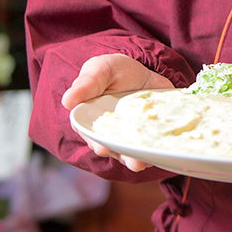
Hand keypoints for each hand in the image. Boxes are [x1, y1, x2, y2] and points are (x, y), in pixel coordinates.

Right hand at [62, 53, 173, 171]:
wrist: (141, 70)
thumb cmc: (113, 71)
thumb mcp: (99, 70)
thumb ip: (87, 83)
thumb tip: (68, 100)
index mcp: (92, 122)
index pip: (92, 136)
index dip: (98, 142)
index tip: (103, 147)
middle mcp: (111, 134)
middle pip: (115, 148)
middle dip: (123, 156)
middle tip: (133, 161)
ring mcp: (132, 136)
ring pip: (133, 152)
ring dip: (139, 159)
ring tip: (146, 162)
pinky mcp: (151, 133)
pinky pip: (153, 145)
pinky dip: (157, 150)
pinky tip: (163, 152)